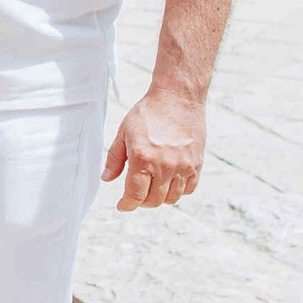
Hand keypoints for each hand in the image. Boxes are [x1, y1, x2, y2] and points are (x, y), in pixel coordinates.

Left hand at [103, 80, 204, 211]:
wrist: (178, 97)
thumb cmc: (149, 112)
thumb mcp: (124, 132)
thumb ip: (114, 158)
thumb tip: (106, 178)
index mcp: (143, 158)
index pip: (135, 195)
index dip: (126, 205)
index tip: (122, 205)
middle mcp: (165, 166)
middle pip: (153, 201)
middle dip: (141, 202)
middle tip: (136, 194)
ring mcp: (183, 166)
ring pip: (171, 198)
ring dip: (159, 198)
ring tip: (152, 187)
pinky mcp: (196, 164)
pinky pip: (188, 189)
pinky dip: (178, 190)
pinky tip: (169, 181)